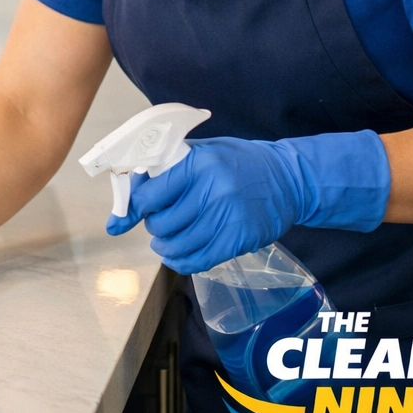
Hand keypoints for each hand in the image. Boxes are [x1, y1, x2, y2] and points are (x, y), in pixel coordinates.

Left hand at [105, 132, 390, 274]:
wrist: (288, 179)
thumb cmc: (238, 162)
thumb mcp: (201, 151)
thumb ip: (164, 171)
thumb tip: (124, 204)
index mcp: (199, 164)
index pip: (151, 194)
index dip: (137, 204)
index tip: (137, 205)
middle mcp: (213, 192)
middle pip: (161, 223)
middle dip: (153, 224)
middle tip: (159, 219)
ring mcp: (227, 219)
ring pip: (176, 245)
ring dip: (164, 245)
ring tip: (166, 238)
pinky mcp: (238, 240)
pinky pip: (197, 260)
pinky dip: (180, 261)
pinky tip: (177, 254)